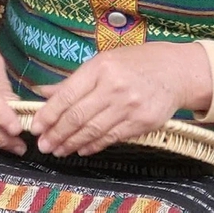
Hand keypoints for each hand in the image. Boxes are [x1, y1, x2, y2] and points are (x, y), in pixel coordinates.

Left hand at [32, 43, 212, 156]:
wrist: (177, 72)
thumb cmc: (135, 64)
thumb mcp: (103, 62)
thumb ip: (73, 81)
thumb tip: (42, 93)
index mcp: (100, 68)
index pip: (66, 96)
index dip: (48, 115)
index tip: (35, 127)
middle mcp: (114, 87)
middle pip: (77, 116)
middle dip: (56, 134)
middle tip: (43, 145)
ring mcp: (130, 106)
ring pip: (93, 130)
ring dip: (71, 143)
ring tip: (58, 150)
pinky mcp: (143, 122)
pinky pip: (112, 138)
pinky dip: (94, 145)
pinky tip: (81, 149)